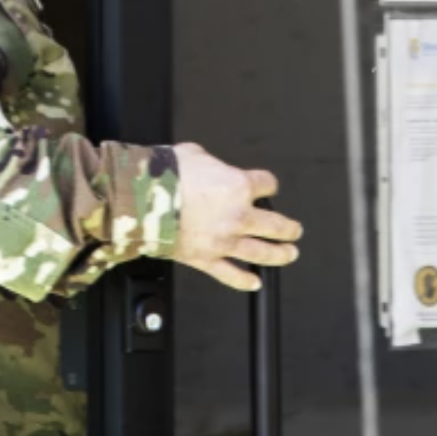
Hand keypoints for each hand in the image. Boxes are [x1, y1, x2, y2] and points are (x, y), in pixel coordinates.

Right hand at [171, 143, 302, 291]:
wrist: (141, 199)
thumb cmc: (165, 174)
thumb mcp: (194, 154)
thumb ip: (211, 164)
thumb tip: (210, 167)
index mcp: (238, 186)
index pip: (267, 184)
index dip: (269, 185)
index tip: (268, 188)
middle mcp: (238, 215)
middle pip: (276, 224)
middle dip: (289, 228)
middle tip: (294, 230)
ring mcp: (224, 240)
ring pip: (262, 253)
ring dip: (279, 254)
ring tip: (288, 254)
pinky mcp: (207, 259)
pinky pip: (231, 275)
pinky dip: (245, 281)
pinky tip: (254, 281)